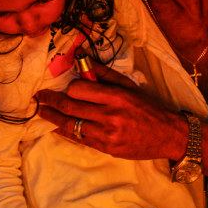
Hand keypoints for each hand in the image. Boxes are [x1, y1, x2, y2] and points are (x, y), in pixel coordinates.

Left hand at [35, 60, 187, 161]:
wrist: (168, 135)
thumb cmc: (147, 107)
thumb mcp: (128, 86)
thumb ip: (103, 73)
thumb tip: (80, 58)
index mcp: (116, 96)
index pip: (79, 90)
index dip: (69, 89)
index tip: (65, 88)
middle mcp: (110, 115)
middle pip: (70, 108)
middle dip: (51, 101)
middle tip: (39, 97)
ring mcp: (107, 134)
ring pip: (70, 125)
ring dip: (52, 118)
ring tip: (42, 112)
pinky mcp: (107, 148)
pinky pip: (79, 139)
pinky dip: (65, 132)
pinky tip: (56, 127)